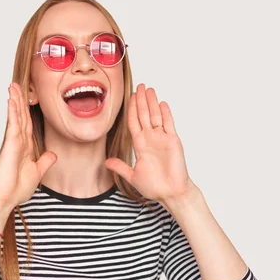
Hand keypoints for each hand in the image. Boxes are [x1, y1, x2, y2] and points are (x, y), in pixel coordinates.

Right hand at [0, 83, 56, 219]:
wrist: (3, 200)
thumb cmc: (15, 189)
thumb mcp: (36, 173)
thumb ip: (44, 162)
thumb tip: (52, 154)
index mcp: (24, 146)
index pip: (28, 123)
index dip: (28, 110)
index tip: (27, 97)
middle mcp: (18, 142)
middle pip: (21, 116)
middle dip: (20, 100)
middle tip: (17, 83)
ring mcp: (13, 142)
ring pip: (16, 117)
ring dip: (15, 100)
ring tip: (13, 85)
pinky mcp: (10, 145)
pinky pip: (13, 125)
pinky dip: (13, 112)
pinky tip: (12, 100)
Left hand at [105, 84, 191, 202]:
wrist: (170, 193)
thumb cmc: (154, 186)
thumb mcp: (132, 176)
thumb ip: (120, 166)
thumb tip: (106, 162)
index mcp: (140, 145)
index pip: (134, 122)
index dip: (132, 109)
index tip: (130, 97)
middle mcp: (151, 139)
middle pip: (144, 115)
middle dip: (141, 101)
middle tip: (139, 86)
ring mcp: (162, 139)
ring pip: (156, 116)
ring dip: (152, 103)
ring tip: (149, 89)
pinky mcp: (173, 141)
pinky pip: (168, 124)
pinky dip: (165, 113)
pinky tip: (161, 103)